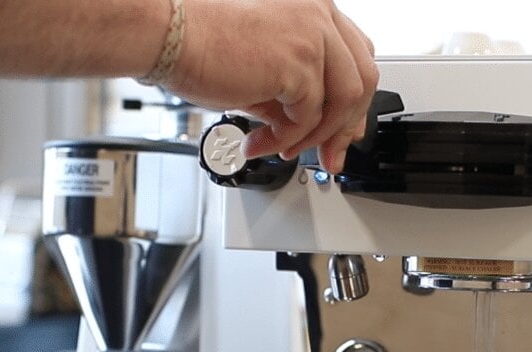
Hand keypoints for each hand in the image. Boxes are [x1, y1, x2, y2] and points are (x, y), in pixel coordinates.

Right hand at [163, 0, 377, 173]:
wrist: (170, 38)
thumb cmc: (205, 47)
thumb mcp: (270, 71)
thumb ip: (302, 94)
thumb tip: (325, 130)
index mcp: (315, 9)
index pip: (357, 58)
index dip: (354, 103)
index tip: (344, 133)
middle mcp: (319, 14)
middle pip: (362, 81)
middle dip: (344, 129)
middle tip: (329, 158)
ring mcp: (313, 35)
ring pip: (343, 103)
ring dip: (314, 137)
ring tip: (285, 148)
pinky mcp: (300, 62)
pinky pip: (308, 117)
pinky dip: (286, 138)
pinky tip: (261, 141)